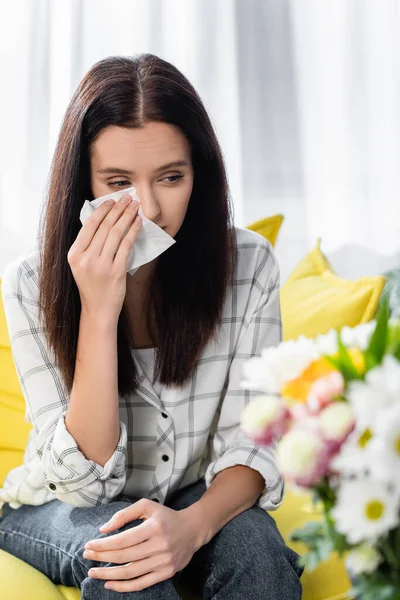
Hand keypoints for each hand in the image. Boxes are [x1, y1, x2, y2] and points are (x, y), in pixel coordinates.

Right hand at [67, 193, 141, 320]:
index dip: (102, 210)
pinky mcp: (116, 271)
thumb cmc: (92, 285)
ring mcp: (101, 265)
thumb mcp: (81, 265)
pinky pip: (126, 245)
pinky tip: (139, 223)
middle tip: (127, 198)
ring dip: (127, 216)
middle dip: (118, 209)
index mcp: (74, 254)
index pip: (89, 225)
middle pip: (104, 227)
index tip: (112, 200)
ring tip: (135, 206)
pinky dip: (133, 231)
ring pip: (116, 233)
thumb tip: (103, 220)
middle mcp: (86, 258)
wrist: (98, 309)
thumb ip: (88, 246)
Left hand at [82, 498, 200, 592]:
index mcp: (154, 527)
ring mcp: (163, 562)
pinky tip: (109, 584)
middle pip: (123, 556)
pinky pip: (141, 584)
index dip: (102, 545)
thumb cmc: (165, 516)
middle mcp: (159, 545)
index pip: (122, 540)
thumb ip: (124, 514)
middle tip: (86, 556)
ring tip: (93, 572)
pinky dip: (123, 586)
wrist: (192, 530)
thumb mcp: (147, 506)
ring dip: (107, 575)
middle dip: (101, 558)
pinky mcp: (166, 573)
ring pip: (130, 572)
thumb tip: (103, 530)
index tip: (88, 545)